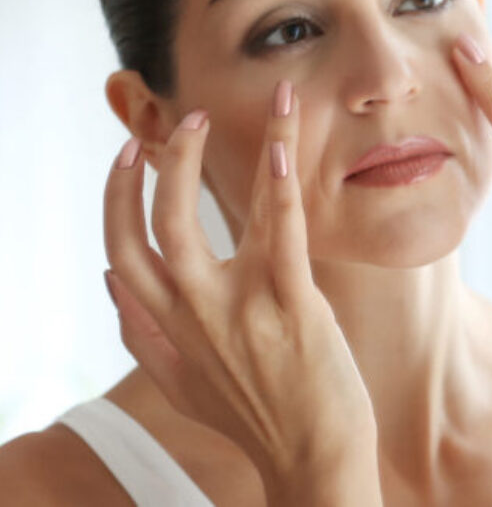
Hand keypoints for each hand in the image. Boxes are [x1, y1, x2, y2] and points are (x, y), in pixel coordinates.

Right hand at [103, 81, 379, 504]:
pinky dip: (282, 192)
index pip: (120, 249)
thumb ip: (140, 335)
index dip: (118, 196)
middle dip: (168, 165)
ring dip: (237, 157)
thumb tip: (107, 282)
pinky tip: (284, 153)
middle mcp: (195, 312)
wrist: (312, 455)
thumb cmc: (252, 417)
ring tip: (254, 109)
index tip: (130, 152)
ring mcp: (243, 308)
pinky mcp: (294, 307)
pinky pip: (284, 239)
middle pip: (158, 225)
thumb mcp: (179, 384)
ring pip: (225, 218)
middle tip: (189, 120)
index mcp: (167, 324)